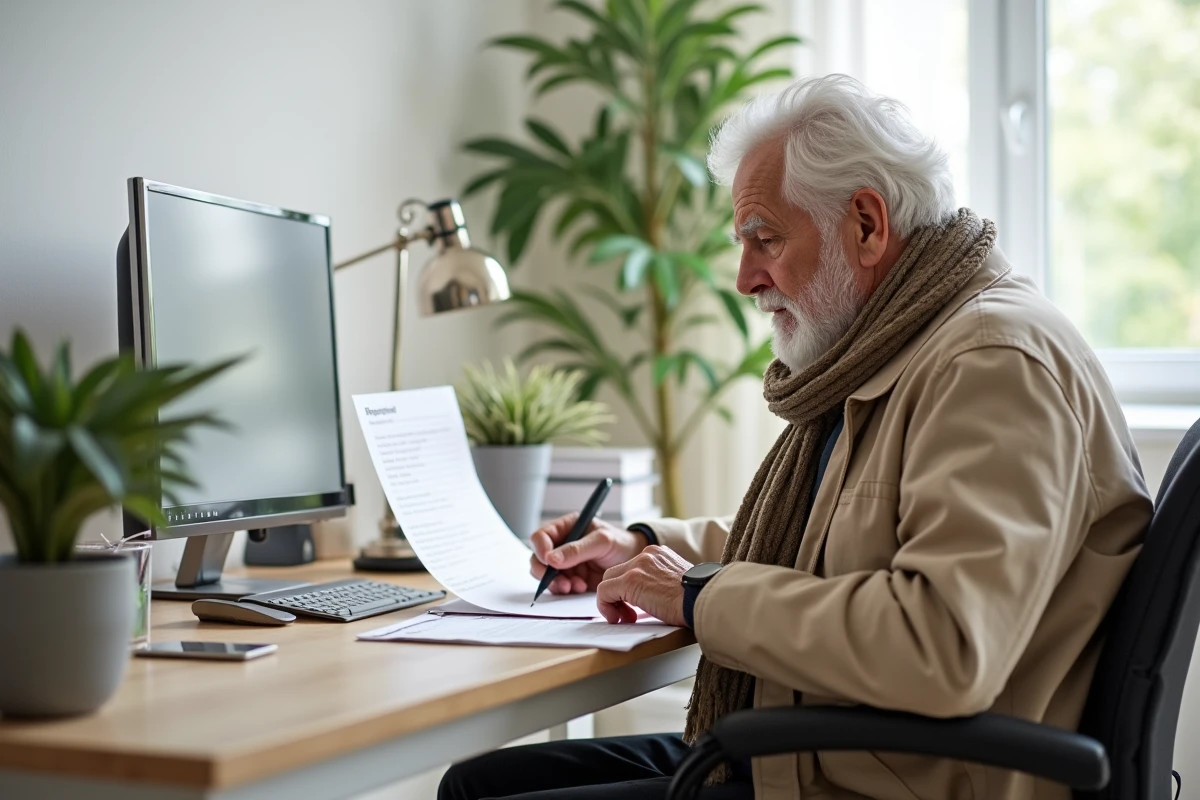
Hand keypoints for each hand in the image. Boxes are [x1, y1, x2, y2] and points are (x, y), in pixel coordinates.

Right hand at [529, 514, 650, 594]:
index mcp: (566, 528)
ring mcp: (565, 563)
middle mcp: (561, 545)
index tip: (549, 561)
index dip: (541, 549)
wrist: (634, 561)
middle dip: (546, 572)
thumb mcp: (602, 541)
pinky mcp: (571, 578)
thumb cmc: (620, 543)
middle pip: (538, 558)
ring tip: (575, 586)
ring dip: (556, 583)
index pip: (541, 537)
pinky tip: (581, 587)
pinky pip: (558, 586)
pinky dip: (565, 590)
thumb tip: (550, 559)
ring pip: (546, 575)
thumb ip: (576, 549)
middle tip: (559, 582)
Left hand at [597, 545, 691, 625]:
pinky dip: (606, 607)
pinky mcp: (630, 581)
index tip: (634, 607)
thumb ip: (660, 583)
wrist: (702, 600)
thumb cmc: (696, 598)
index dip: (627, 590)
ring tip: (623, 618)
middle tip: (627, 615)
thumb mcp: (677, 584)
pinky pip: (604, 592)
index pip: (631, 568)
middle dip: (617, 596)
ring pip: (607, 581)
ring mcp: (637, 566)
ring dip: (611, 602)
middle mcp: (646, 555)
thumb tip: (649, 598)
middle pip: (616, 573)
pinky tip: (618, 619)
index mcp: (658, 554)